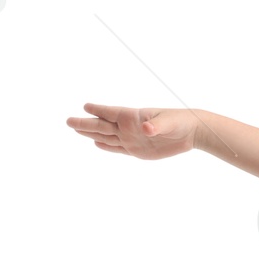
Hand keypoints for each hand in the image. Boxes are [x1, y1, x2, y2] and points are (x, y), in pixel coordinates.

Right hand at [66, 103, 199, 158]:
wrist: (191, 132)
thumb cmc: (180, 122)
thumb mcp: (169, 123)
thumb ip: (156, 125)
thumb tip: (145, 128)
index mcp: (133, 117)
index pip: (111, 113)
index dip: (98, 110)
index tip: (85, 106)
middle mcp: (129, 127)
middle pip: (102, 126)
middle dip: (85, 124)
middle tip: (68, 121)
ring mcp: (132, 139)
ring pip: (107, 137)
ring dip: (91, 134)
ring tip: (76, 129)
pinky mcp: (138, 151)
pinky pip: (118, 149)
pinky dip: (107, 147)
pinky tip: (96, 143)